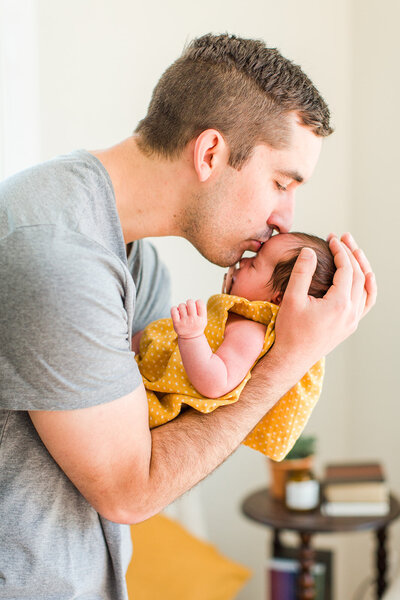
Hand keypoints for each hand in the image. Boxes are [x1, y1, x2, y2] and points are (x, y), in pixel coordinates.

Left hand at [171, 299, 206, 338]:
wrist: (190, 338)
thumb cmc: (196, 325)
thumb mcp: (203, 319)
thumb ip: (201, 309)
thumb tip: (193, 301)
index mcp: (202, 318)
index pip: (200, 302)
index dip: (197, 302)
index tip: (196, 307)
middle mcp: (193, 320)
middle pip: (190, 302)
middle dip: (189, 303)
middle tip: (189, 308)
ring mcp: (184, 322)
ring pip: (181, 305)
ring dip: (182, 307)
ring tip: (183, 313)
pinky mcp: (176, 323)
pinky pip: (173, 309)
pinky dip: (174, 309)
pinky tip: (177, 312)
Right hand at [272, 232, 376, 368]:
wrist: (291, 358)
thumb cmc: (289, 330)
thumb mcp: (291, 299)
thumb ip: (302, 272)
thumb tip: (309, 251)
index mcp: (339, 304)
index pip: (346, 269)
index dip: (340, 251)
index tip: (331, 239)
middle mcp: (351, 313)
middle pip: (360, 276)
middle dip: (352, 254)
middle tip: (343, 237)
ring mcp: (353, 321)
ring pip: (367, 288)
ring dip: (362, 267)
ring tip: (355, 252)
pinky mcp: (350, 326)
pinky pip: (366, 303)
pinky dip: (368, 287)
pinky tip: (363, 277)